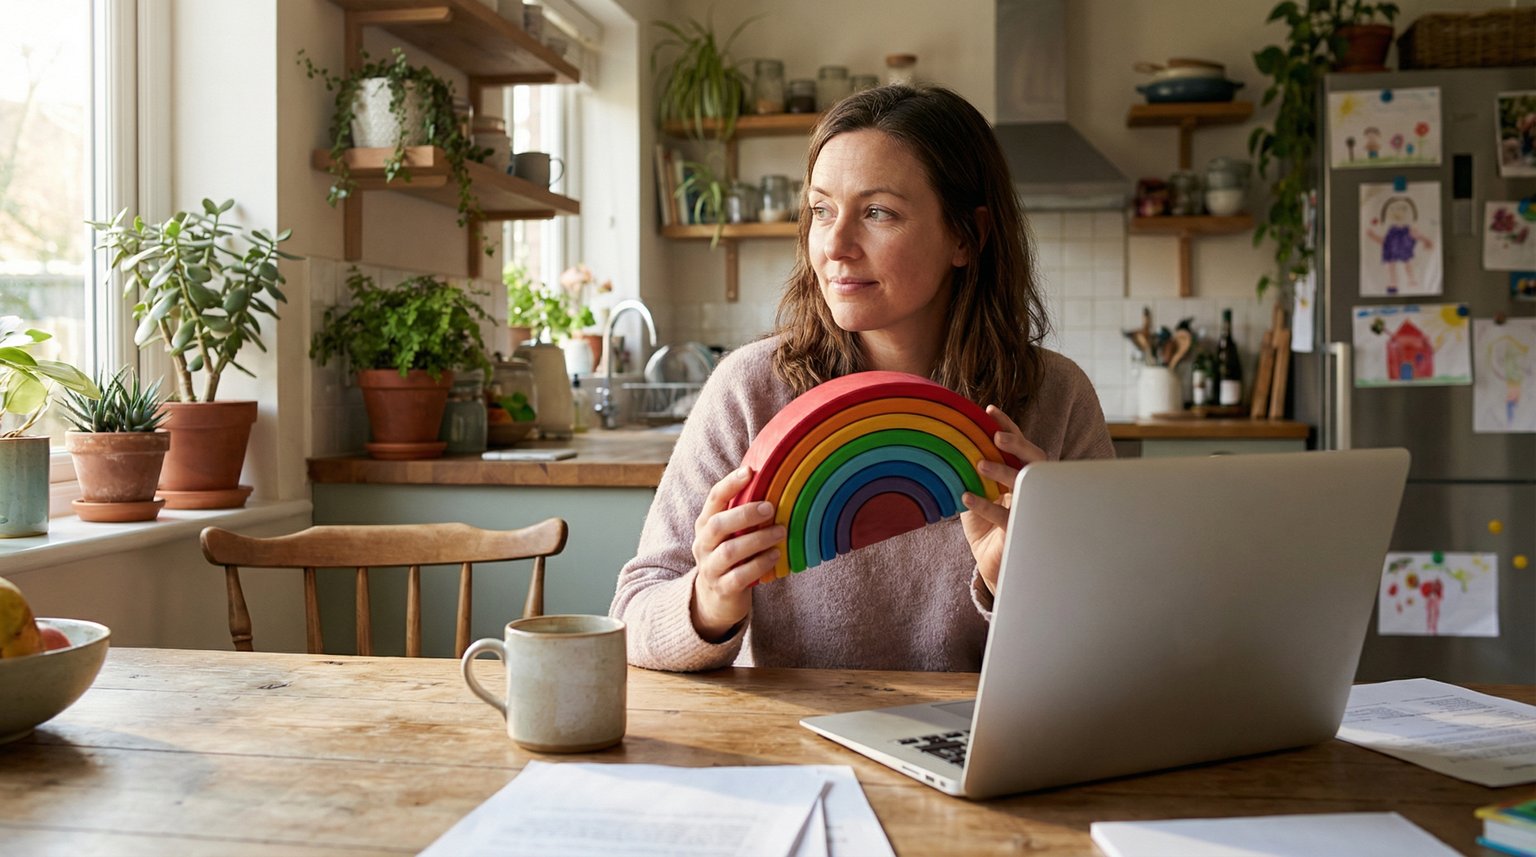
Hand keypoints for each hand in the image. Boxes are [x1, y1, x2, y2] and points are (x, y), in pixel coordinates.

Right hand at [690, 465, 783, 641]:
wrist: (714, 600)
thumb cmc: (730, 558)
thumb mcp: (730, 535)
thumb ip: (743, 515)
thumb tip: (776, 484)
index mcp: (705, 525)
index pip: (713, 499)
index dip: (730, 484)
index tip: (750, 471)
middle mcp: (703, 544)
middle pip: (717, 525)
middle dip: (745, 514)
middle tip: (770, 508)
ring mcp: (710, 568)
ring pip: (730, 551)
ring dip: (758, 539)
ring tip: (780, 532)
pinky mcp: (722, 589)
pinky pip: (740, 576)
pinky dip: (759, 564)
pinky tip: (775, 555)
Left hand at [960, 405, 1046, 593]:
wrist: (991, 562)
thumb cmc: (986, 524)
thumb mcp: (975, 491)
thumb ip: (969, 471)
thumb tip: (947, 446)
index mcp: (1020, 473)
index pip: (1019, 444)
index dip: (1008, 426)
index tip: (989, 410)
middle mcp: (1030, 488)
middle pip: (1036, 460)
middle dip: (1018, 445)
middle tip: (996, 437)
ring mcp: (1029, 509)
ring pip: (1027, 485)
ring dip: (1004, 471)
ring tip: (980, 464)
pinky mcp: (1020, 531)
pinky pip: (1006, 517)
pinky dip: (986, 505)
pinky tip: (967, 497)